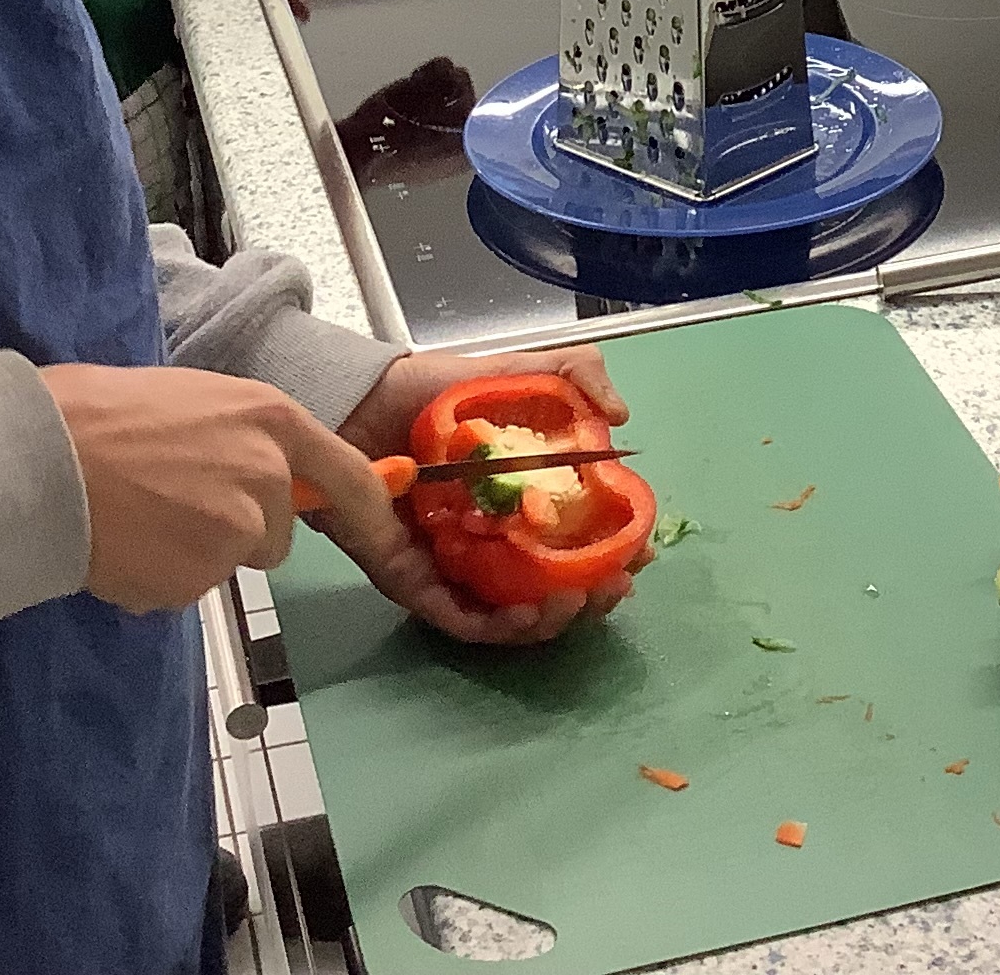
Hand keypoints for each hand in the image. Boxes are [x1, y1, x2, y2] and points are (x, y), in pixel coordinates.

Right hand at [42, 363, 387, 611]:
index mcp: (271, 419)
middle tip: (172, 500)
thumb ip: (241, 436)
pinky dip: (157, 578)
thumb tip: (259, 466)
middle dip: (236, 528)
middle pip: (276, 531)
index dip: (367, 506)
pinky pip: (184, 591)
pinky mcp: (198, 580)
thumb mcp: (193, 398)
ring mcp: (236, 532)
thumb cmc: (98, 412)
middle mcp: (268, 477)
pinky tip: (121, 544)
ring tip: (136, 516)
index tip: (383, 524)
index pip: (347, 473)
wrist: (39, 457)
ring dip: (192, 554)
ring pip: (227, 562)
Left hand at [328, 345, 641, 646]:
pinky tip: (528, 615)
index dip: (614, 551)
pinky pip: (462, 621)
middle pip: (553, 587)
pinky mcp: (416, 584)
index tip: (640, 552)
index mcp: (521, 502)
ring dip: (552, 621)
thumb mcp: (512, 371)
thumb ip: (575, 372)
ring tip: (575, 601)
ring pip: (512, 616)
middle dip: (593, 598)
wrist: (360, 401)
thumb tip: (622, 415)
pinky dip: (499, 628)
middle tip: (614, 585)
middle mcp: (494, 542)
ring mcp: (456, 568)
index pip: (577, 540)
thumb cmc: (430, 390)